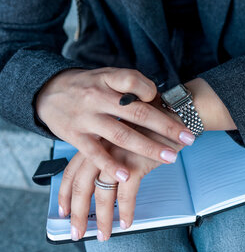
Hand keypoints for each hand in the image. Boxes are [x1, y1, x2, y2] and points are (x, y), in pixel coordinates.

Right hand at [36, 67, 194, 181]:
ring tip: (170, 157)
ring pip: (121, 135)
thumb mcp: (107, 76)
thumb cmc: (89, 85)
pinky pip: (95, 153)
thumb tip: (158, 98)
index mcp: (108, 79)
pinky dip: (110, 165)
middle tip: (188, 137)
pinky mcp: (75, 136)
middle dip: (165, 126)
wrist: (48, 91)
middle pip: (137, 112)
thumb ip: (131, 84)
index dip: (152, 91)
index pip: (134, 81)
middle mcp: (98, 97)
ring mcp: (86, 118)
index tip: (169, 103)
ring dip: (148, 148)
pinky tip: (127, 175)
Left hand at [58, 124, 183, 240]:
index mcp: (96, 141)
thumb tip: (104, 177)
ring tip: (105, 234)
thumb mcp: (123, 135)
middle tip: (78, 232)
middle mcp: (102, 148)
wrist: (173, 113)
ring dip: (103, 218)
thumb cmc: (151, 125)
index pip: (71, 171)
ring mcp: (117, 155)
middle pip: (81, 186)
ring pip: (102, 194)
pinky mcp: (135, 163)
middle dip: (78, 213)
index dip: (65, 194)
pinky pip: (126, 195)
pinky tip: (127, 222)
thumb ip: (110, 151)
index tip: (64, 211)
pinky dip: (126, 211)